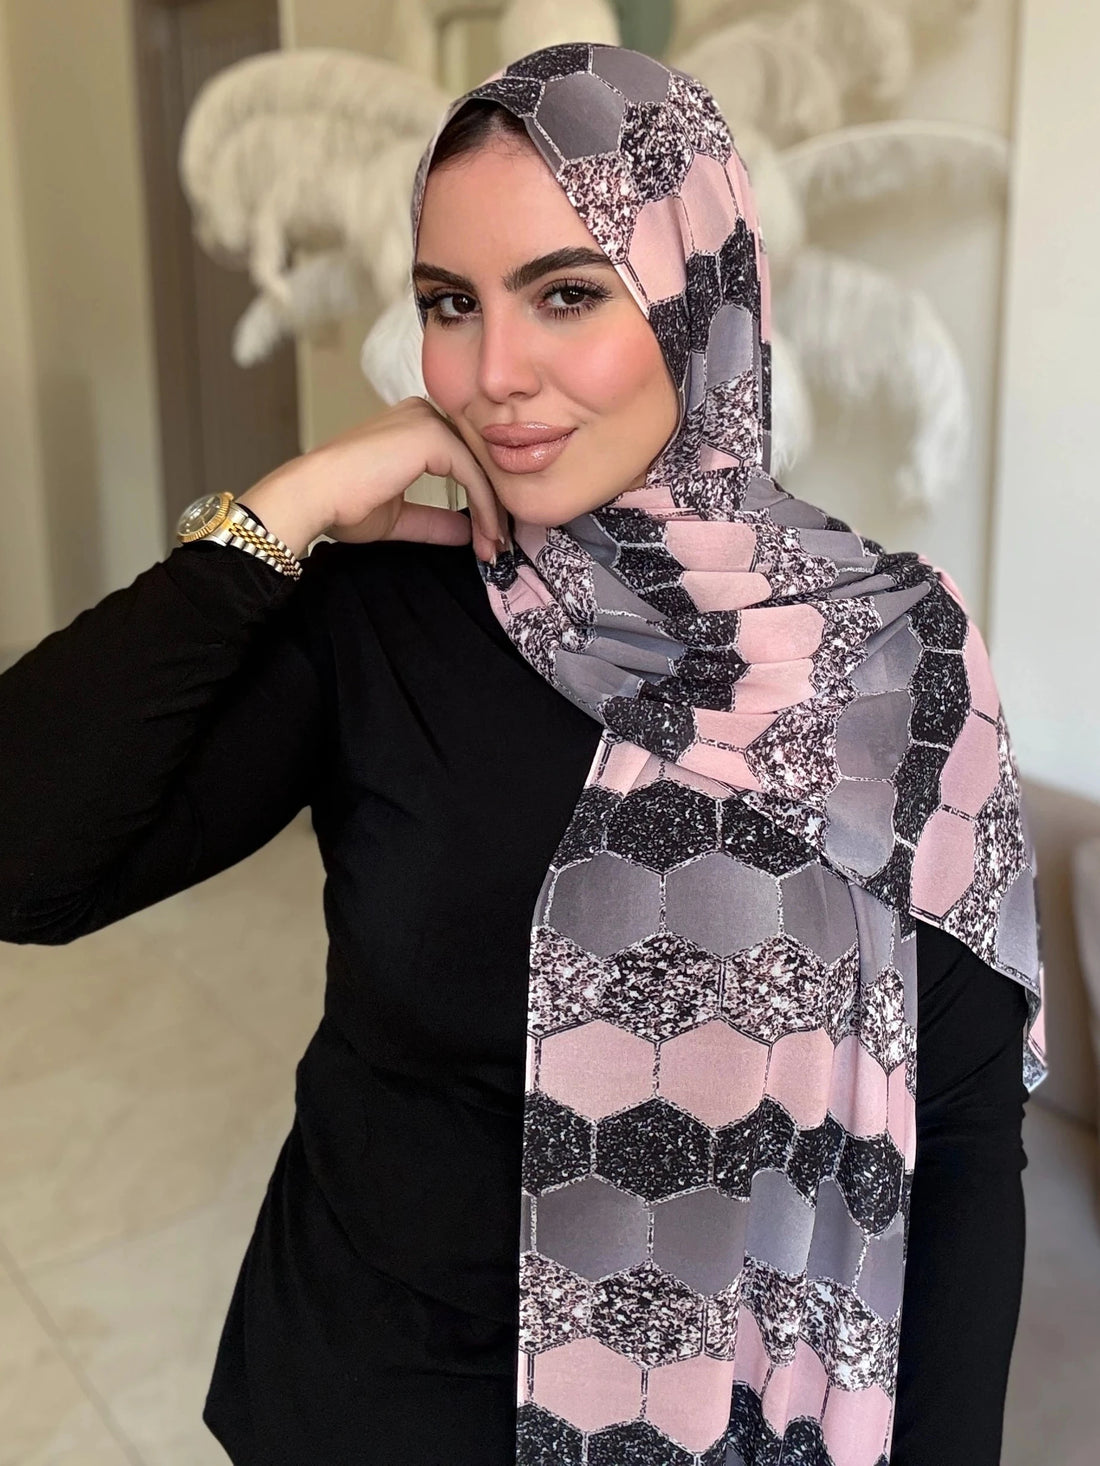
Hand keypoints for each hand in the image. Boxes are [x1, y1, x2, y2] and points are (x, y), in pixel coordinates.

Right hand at [239, 397, 507, 562]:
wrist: (315, 496)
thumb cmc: (343, 504)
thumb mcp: (399, 516)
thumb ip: (434, 519)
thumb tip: (466, 532)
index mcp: (413, 426)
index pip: (462, 461)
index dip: (478, 499)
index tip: (487, 538)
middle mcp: (423, 415)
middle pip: (475, 461)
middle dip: (491, 506)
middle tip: (497, 546)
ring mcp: (428, 421)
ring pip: (479, 469)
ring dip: (492, 512)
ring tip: (494, 548)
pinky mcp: (432, 436)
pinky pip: (474, 475)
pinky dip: (486, 508)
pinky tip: (487, 536)